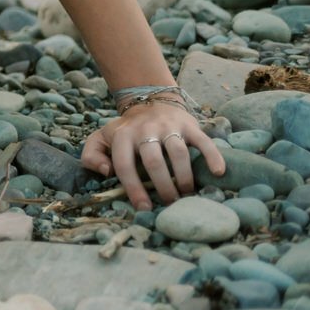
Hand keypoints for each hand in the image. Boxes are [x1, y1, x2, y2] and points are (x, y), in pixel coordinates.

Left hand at [81, 102, 226, 209]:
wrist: (150, 101)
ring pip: (179, 153)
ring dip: (184, 178)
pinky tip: (218, 172)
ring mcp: (168, 126)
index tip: (144, 208)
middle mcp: (145, 130)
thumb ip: (91, 155)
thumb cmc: (126, 131)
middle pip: (154, 162)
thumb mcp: (101, 139)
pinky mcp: (189, 125)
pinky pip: (203, 140)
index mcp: (122, 136)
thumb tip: (105, 172)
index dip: (134, 189)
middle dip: (163, 187)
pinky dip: (213, 156)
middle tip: (170, 203)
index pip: (125, 165)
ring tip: (186, 193)